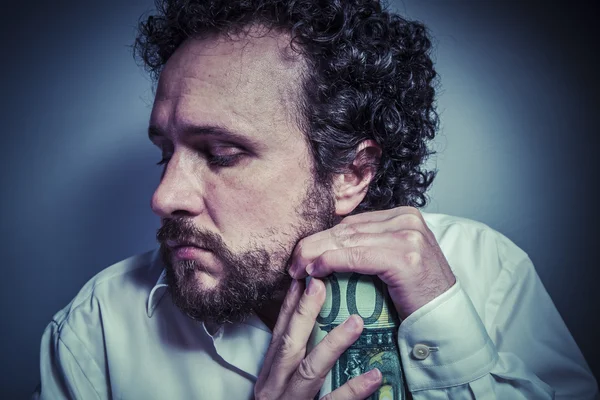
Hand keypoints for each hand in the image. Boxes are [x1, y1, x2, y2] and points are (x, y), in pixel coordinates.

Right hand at [254, 278, 382, 399]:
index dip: (289, 304)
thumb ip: (292, 361)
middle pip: (288, 344)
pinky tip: (374, 378)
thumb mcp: (277, 387)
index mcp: (268, 376)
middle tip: (321, 282)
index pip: (278, 333)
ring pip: (309, 372)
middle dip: (303, 312)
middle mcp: (274, 389)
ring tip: (356, 322)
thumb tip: (315, 329)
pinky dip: (352, 391)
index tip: (303, 277)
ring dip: (332, 344)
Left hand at [289, 206, 455, 318]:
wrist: (445, 321)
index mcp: (404, 215)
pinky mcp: (404, 258)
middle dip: (315, 245)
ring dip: (316, 254)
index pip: (353, 223)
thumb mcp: (395, 259)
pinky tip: (314, 271)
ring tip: (297, 269)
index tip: (301, 253)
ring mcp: (408, 236)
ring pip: (348, 241)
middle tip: (292, 263)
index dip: (323, 237)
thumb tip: (326, 246)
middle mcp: (407, 219)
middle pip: (348, 230)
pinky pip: (357, 257)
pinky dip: (331, 262)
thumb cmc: (416, 295)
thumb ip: (370, 245)